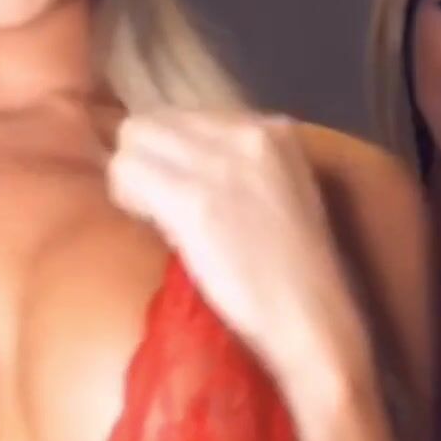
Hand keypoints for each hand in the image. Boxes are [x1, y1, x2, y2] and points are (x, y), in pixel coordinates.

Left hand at [106, 110, 370, 406]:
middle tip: (158, 208)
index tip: (178, 194)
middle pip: (154, 120)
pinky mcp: (196, 199)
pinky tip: (153, 230)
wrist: (313, 324)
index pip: (188, 116)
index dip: (171, 156)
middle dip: (146, 162)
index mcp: (275, 131)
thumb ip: (238, 167)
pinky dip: (129, 200)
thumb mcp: (280, 198)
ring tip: (156, 220)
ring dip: (132, 179)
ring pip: (133, 139)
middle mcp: (249, 132)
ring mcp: (222, 164)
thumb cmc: (297, 279)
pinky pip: (128, 173)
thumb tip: (178, 159)